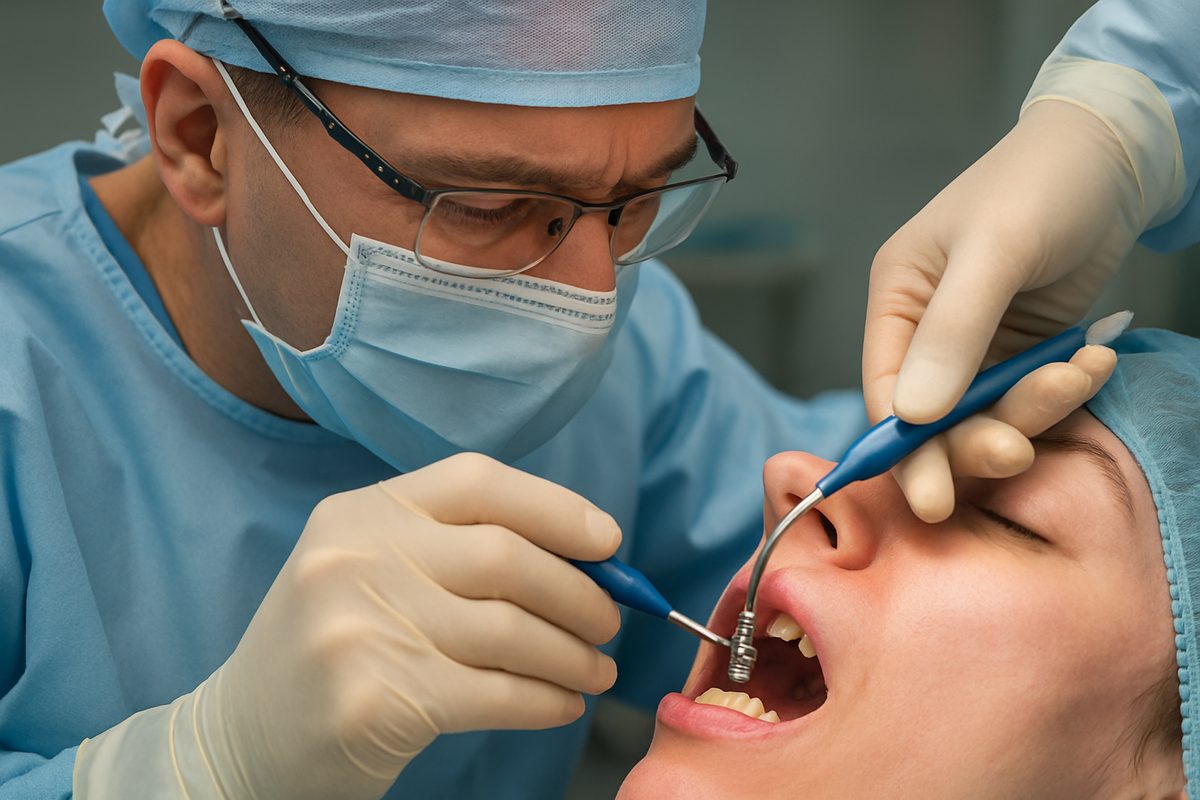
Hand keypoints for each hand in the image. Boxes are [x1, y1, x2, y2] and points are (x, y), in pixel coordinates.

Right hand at [74, 453, 621, 798]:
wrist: (241, 740)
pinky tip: (561, 705)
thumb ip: (455, 552)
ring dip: (572, 655)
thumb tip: (586, 558)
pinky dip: (545, 700)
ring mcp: (358, 627)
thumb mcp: (371, 573)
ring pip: (510, 630)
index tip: (608, 542)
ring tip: (597, 673)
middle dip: (580, 593)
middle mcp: (355, 557)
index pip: (477, 481)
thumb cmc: (332, 650)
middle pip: (506, 557)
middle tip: (610, 625)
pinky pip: (496, 692)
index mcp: (361, 514)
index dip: (555, 507)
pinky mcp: (373, 698)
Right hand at [864, 101, 1144, 520]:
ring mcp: (979, 346)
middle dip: (974, 439)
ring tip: (1079, 372)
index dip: (904, 449)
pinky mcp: (1024, 353)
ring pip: (990, 413)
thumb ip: (954, 331)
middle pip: (935, 418)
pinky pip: (1035, 397)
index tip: (931, 498)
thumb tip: (913, 416)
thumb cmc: (1039, 184)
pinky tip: (1096, 357)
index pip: (887, 392)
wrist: (1115, 155)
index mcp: (899, 300)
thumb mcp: (994, 249)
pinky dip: (1066, 390)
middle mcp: (929, 331)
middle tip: (1015, 454)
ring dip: (1033, 409)